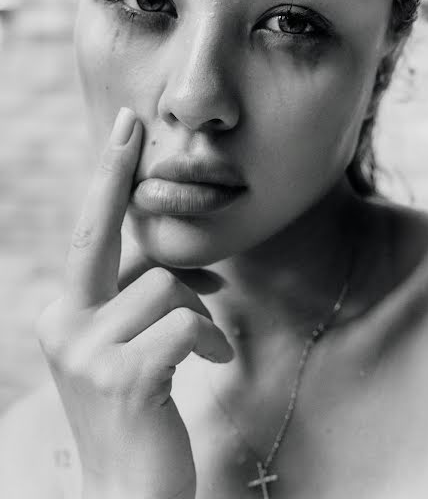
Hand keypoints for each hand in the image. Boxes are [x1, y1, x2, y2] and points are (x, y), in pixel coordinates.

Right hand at [36, 108, 233, 498]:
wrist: (127, 490)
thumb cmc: (138, 407)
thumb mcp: (129, 345)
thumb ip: (139, 301)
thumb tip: (181, 267)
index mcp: (64, 314)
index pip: (88, 235)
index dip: (104, 179)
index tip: (121, 129)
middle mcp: (63, 324)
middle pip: (99, 233)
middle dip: (114, 172)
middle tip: (131, 121)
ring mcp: (87, 351)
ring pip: (166, 287)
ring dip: (197, 311)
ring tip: (203, 343)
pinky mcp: (125, 376)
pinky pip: (186, 324)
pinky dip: (207, 339)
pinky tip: (207, 363)